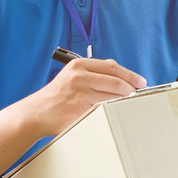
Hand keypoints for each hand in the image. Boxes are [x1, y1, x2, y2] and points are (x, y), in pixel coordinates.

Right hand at [29, 58, 146, 136]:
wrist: (37, 112)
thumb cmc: (59, 95)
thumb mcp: (74, 75)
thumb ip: (95, 72)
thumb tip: (123, 76)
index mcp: (79, 65)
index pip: (112, 67)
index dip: (130, 75)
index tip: (140, 81)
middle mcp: (80, 77)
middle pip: (116, 81)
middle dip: (131, 88)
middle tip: (139, 93)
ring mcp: (80, 94)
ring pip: (112, 96)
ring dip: (124, 100)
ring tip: (129, 102)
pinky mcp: (81, 110)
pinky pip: (104, 109)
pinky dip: (114, 109)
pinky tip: (118, 110)